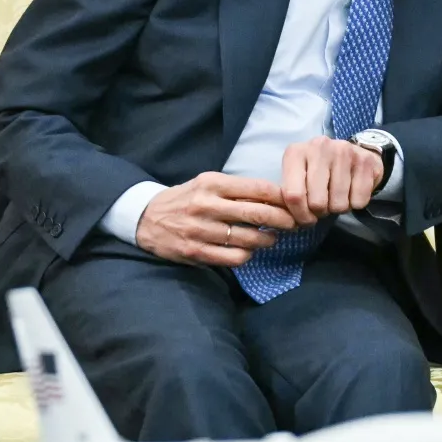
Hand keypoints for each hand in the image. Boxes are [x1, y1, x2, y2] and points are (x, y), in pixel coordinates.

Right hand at [137, 172, 294, 266]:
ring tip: (271, 238)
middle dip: (284, 221)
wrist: (146, 219)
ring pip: (249, 239)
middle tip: (295, 224)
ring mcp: (200, 230)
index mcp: (213, 183)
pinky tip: (248, 251)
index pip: (259, 189)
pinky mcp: (196, 251)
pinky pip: (234, 258)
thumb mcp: (208, 185)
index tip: (294, 204)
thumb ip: (238, 190)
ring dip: (268, 240)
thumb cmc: (186, 199)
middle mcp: (207, 205)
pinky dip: (247, 256)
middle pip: (259, 214)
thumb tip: (278, 198)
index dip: (283, 198)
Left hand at [278, 138, 383, 226]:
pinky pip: (359, 201)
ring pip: (339, 204)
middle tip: (323, 205)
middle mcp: (319, 147)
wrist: (354, 153)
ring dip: (338, 208)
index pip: (293, 195)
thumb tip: (289, 220)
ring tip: (337, 196)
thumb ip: (289, 195)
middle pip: (317, 203)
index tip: (306, 218)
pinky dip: (355, 203)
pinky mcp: (365, 161)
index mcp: (296, 153)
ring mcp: (344, 152)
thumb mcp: (297, 177)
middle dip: (321, 212)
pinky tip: (352, 191)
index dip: (300, 215)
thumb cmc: (320, 171)